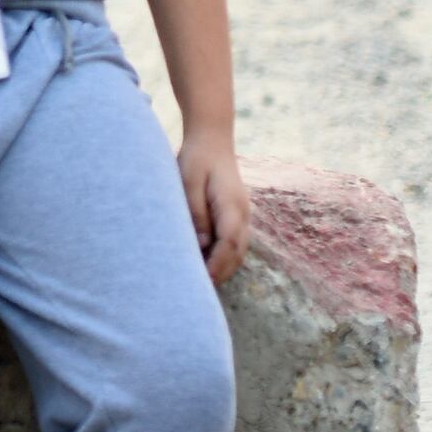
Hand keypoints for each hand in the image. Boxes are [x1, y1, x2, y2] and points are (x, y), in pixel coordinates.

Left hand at [176, 126, 252, 283]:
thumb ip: (196, 213)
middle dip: (222, 272)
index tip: (204, 281)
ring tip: (204, 283)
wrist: (212, 139)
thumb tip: (202, 243)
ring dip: (226, 266)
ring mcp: (243, 213)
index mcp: (231, 204)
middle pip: (238, 251)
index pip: (229, 242)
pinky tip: (209, 263)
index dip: (218, 264)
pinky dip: (226, 256)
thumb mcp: (189, 182)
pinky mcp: (237, 213)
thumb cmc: (196, 159)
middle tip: (202, 292)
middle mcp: (242, 212)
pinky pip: (236, 240)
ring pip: (240, 248)